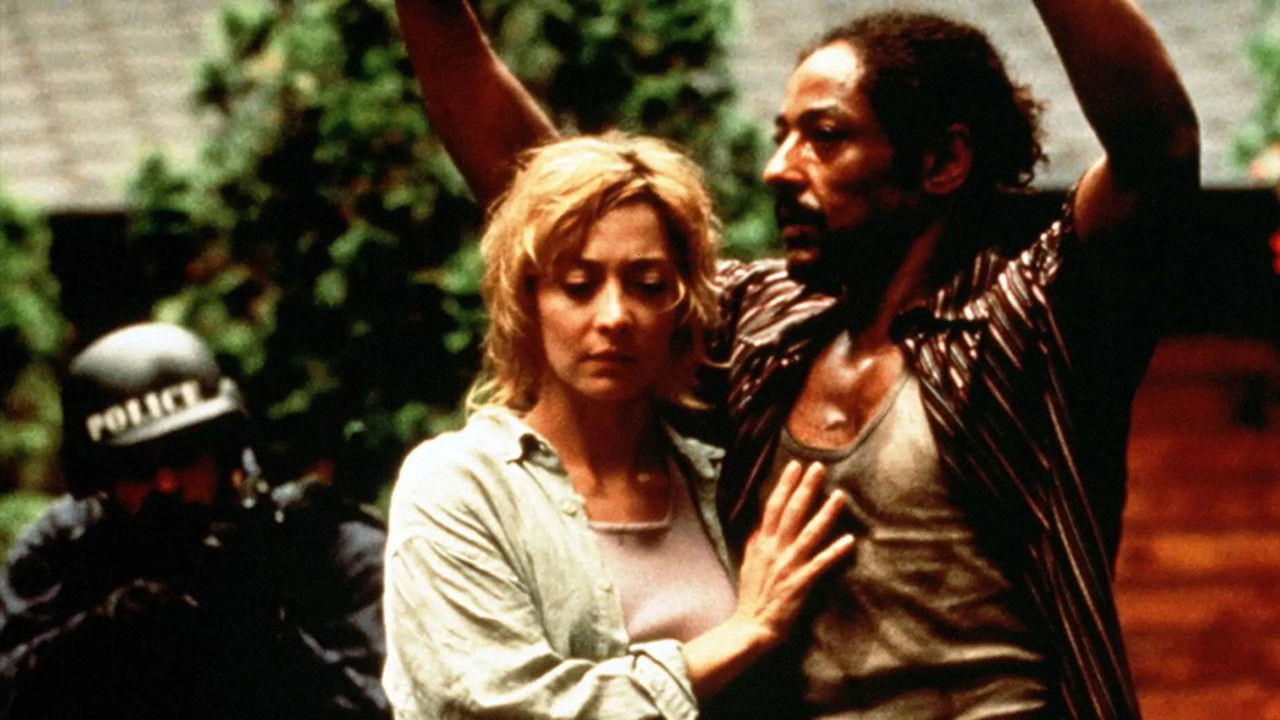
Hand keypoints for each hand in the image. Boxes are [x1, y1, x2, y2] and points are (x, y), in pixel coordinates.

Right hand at [731, 460, 852, 648]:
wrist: (752, 625)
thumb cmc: (752, 594)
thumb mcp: (749, 561)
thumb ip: (756, 540)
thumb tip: (761, 522)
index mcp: (762, 542)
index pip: (774, 506)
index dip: (785, 484)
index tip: (796, 465)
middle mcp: (775, 549)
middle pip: (791, 512)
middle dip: (806, 488)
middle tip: (820, 467)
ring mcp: (788, 565)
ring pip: (809, 534)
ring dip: (825, 514)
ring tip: (840, 496)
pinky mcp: (800, 583)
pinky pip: (820, 564)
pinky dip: (834, 552)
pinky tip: (849, 540)